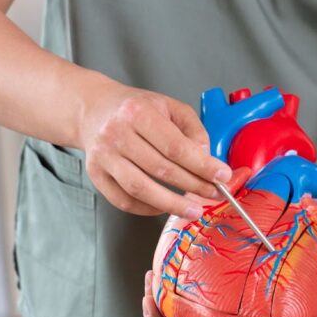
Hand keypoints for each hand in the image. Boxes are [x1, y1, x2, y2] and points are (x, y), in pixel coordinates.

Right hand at [78, 82, 231, 217]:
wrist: (95, 110)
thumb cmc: (136, 109)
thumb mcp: (170, 107)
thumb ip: (193, 130)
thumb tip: (207, 158)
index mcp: (138, 112)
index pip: (176, 146)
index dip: (202, 165)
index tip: (222, 176)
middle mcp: (116, 134)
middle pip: (161, 169)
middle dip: (194, 186)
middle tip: (215, 194)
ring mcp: (103, 156)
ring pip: (141, 189)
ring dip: (172, 204)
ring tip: (193, 210)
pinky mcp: (96, 175)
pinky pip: (124, 200)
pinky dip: (147, 208)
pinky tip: (165, 207)